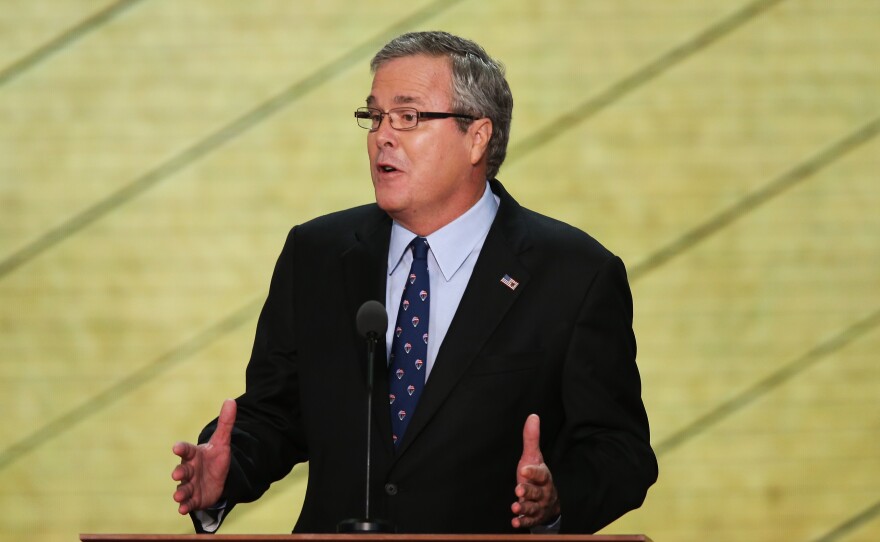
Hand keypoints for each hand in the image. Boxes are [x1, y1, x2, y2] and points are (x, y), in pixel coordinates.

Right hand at [171, 399, 235, 514]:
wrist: (218, 478)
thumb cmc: (215, 457)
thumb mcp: (223, 441)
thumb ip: (226, 423)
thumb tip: (231, 400)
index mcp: (194, 454)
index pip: (186, 450)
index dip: (181, 448)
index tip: (176, 447)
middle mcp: (189, 469)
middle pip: (183, 470)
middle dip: (179, 472)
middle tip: (176, 474)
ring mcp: (190, 485)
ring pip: (183, 488)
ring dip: (180, 493)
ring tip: (178, 497)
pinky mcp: (194, 498)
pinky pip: (188, 502)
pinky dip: (185, 506)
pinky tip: (183, 509)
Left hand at [511, 414, 560, 528]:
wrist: (550, 502)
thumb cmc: (537, 476)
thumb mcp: (533, 458)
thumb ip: (532, 439)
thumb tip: (533, 416)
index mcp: (544, 477)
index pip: (540, 474)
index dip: (532, 472)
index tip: (523, 469)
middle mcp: (543, 492)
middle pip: (537, 492)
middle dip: (528, 491)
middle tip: (518, 489)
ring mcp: (539, 506)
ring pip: (533, 507)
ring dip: (524, 507)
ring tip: (515, 507)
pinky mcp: (534, 517)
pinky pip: (529, 520)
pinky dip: (522, 521)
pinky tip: (515, 521)